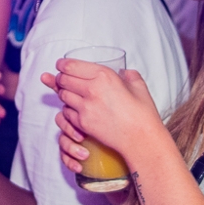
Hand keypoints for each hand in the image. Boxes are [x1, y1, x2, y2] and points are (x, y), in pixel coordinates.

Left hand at [44, 61, 161, 167]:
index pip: (71, 66)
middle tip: (64, 79)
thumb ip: (130, 75)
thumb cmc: (142, 114)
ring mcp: (85, 107)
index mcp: (104, 76)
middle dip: (62, 78)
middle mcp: (92, 89)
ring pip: (62, 95)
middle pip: (64, 79)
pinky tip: (76, 108)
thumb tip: (124, 72)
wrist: (141, 139)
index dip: (62, 65)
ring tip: (71, 93)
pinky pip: (67, 112)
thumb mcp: (139, 87)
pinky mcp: (83, 123)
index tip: (61, 65)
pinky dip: (68, 109)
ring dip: (64, 93)